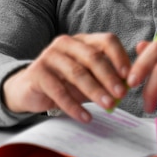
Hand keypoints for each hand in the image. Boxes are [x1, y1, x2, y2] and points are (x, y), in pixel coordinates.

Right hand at [2, 33, 130, 122]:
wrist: (28, 89)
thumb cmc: (63, 81)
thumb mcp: (86, 76)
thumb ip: (105, 77)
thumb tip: (128, 86)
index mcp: (83, 40)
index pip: (106, 40)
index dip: (119, 56)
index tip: (129, 75)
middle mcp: (67, 43)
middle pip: (93, 57)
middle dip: (109, 76)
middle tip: (121, 94)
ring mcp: (50, 55)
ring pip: (77, 73)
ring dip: (95, 91)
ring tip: (108, 106)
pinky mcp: (37, 72)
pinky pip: (58, 90)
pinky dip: (74, 106)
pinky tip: (86, 117)